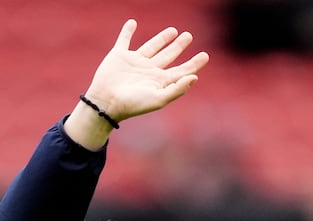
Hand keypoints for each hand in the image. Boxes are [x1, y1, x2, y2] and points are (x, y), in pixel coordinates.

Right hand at [66, 19, 207, 148]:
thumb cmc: (133, 104)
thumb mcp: (158, 99)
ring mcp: (134, 62)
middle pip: (168, 56)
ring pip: (152, 47)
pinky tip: (131, 23)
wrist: (107, 102)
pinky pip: (124, 40)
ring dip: (162, 39)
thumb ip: (177, 89)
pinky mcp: (119, 56)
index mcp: (159, 82)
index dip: (193, 64)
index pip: (181, 71)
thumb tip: (195, 77)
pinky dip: (127, 31)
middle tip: (189, 36)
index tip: (205, 55)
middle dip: (179, 47)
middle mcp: (148, 71)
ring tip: (174, 30)